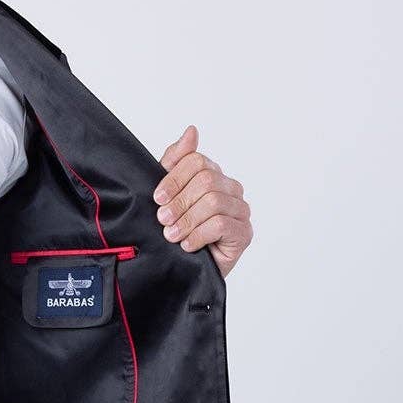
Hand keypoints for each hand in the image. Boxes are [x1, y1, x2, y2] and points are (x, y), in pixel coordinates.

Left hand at [152, 125, 253, 277]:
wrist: (184, 270)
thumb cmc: (176, 232)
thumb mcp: (168, 195)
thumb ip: (176, 162)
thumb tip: (192, 131)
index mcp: (213, 175)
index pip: (197, 161)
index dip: (174, 178)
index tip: (157, 198)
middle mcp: (230, 189)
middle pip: (206, 180)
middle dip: (179, 201)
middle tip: (163, 220)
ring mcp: (240, 211)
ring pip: (213, 202)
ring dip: (187, 220)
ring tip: (172, 235)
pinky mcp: (244, 233)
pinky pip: (221, 224)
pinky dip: (199, 235)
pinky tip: (188, 245)